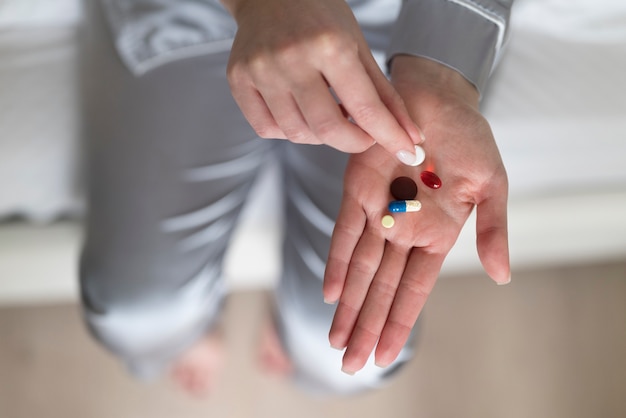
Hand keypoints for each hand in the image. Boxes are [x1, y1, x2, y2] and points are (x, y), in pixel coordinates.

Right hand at [221, 0, 422, 161]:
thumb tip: (411, 137)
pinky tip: (299, 109)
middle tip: (364, 135)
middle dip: (354, 142)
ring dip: (321, 135)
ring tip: (329, 111)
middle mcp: (290, 58)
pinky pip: (268, 129)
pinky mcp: (238, 80)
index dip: (389, 136)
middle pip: (327, 130)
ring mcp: (260, 70)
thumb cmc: (320, 17)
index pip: (364, 107)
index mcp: (328, 44)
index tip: (407, 152)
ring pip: (297, 134)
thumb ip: (385, 95)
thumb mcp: (359, 47)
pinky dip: (290, 129)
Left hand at [323, 56, 509, 373]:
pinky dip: (334, 261)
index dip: (398, 323)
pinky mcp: (356, 190)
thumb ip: (493, 231)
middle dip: (365, 326)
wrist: (435, 94)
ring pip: (358, 269)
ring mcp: (379, 211)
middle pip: (380, 288)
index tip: (384, 357)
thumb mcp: (491, 185)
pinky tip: (327, 292)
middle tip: (349, 365)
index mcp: (438, 235)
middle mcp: (404, 230)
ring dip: (347, 305)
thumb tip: (502, 277)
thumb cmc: (468, 136)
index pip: (414, 290)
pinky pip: (342, 232)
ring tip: (334, 341)